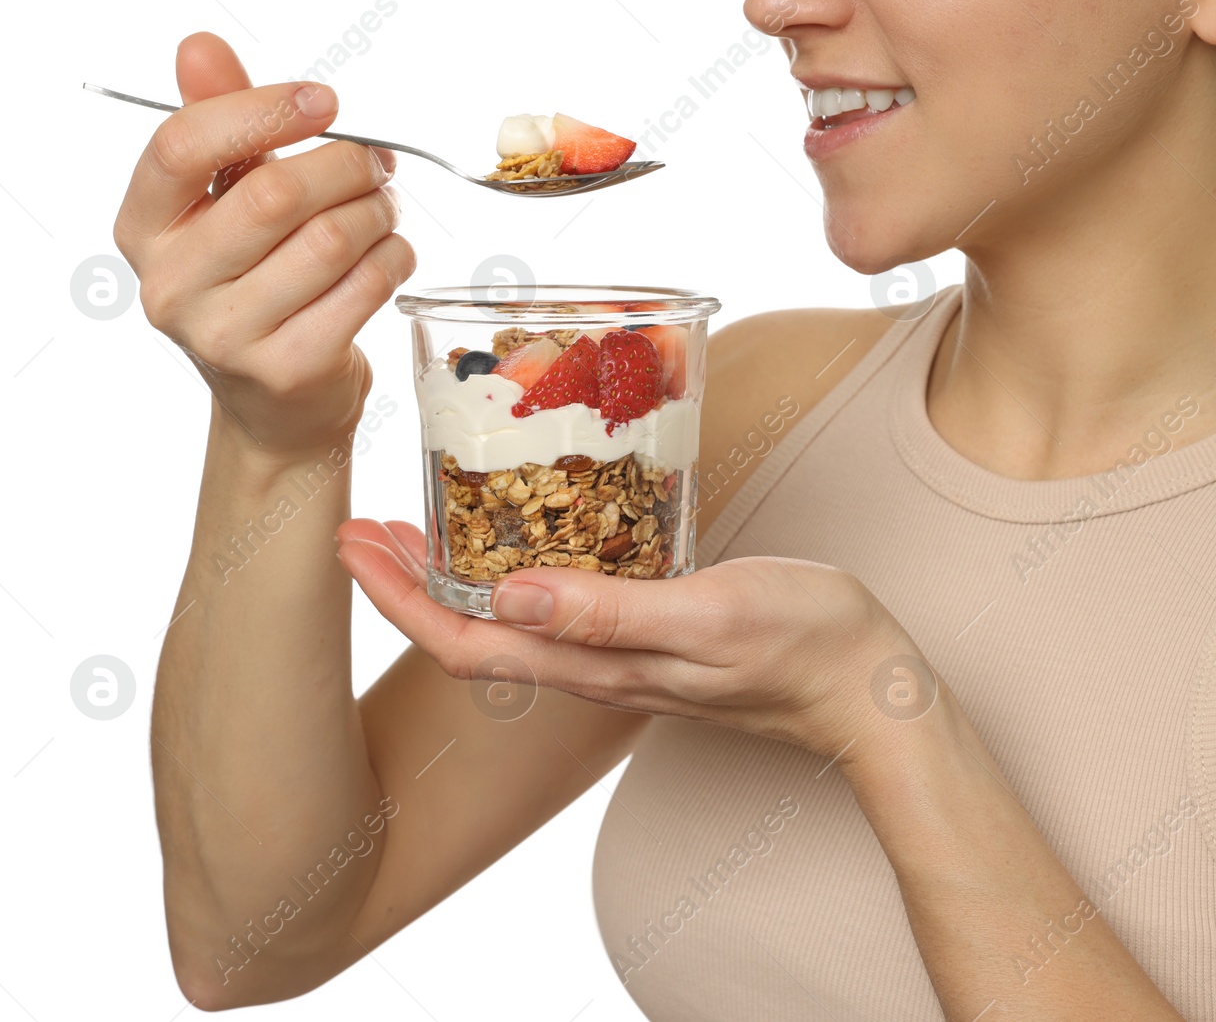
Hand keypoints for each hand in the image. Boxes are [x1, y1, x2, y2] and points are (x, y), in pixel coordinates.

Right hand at [113, 33, 414, 456]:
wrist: (277, 406)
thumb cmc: (255, 285)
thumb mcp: (224, 203)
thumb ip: (219, 124)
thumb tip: (200, 46)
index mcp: (143, 230)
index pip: (182, 147)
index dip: (261, 110)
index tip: (323, 101)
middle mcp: (171, 286)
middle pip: (274, 194)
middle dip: (346, 165)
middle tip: (377, 162)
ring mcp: (226, 335)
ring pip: (330, 240)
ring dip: (378, 212)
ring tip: (384, 209)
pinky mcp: (289, 367)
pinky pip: (364, 287)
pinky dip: (394, 257)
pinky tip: (391, 254)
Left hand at [334, 518, 933, 759]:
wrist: (867, 688)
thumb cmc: (801, 645)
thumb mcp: (708, 615)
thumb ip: (612, 611)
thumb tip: (508, 595)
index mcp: (597, 662)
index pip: (465, 641)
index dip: (397, 598)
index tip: (348, 544)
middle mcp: (594, 665)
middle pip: (471, 633)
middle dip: (406, 585)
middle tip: (360, 527)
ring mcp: (621, 655)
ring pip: (509, 623)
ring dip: (451, 579)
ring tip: (417, 527)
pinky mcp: (649, 635)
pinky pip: (556, 610)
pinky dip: (512, 571)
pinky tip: (523, 539)